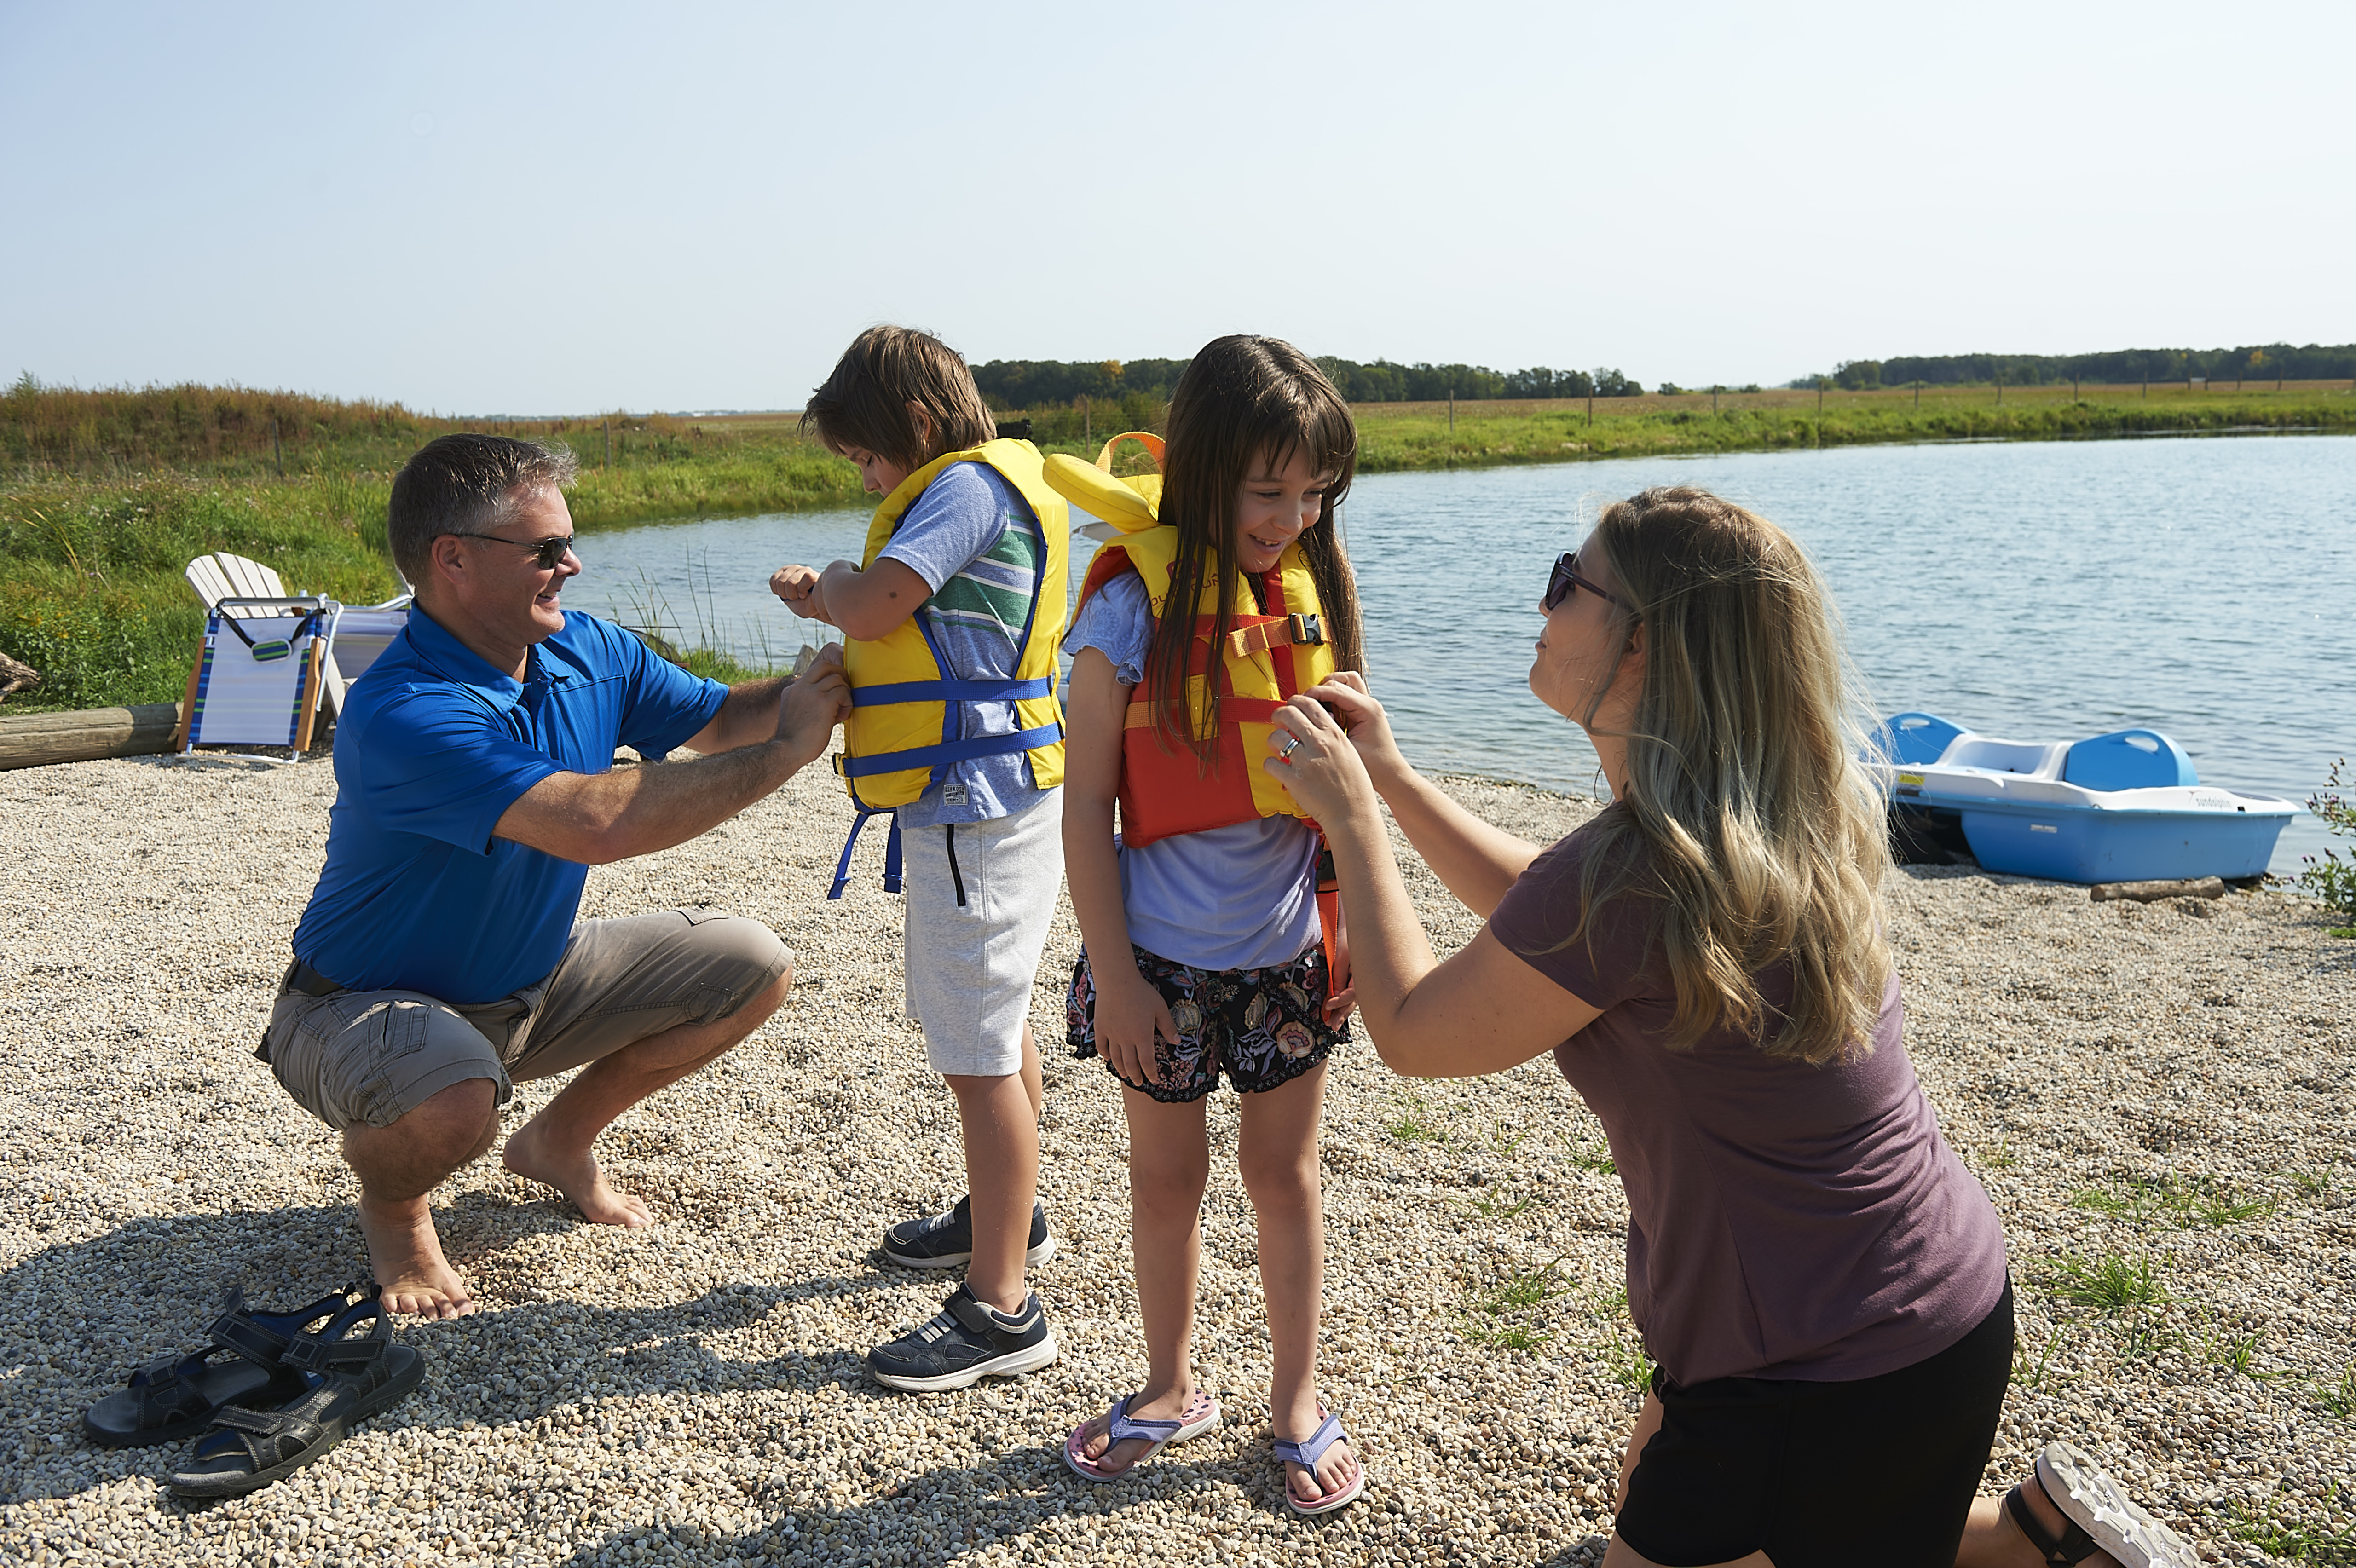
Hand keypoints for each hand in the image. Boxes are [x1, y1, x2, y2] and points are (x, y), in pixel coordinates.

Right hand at [770, 564, 828, 622]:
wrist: (804, 602)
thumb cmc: (809, 605)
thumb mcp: (811, 607)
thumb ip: (811, 601)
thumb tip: (807, 592)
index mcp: (814, 577)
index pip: (808, 577)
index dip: (802, 590)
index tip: (803, 596)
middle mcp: (804, 570)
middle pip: (790, 582)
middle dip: (791, 595)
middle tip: (795, 597)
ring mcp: (793, 569)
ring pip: (780, 582)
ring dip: (783, 593)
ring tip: (789, 595)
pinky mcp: (782, 571)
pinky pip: (772, 580)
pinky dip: (775, 590)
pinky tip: (782, 592)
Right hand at [774, 644, 847, 765]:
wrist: (787, 752)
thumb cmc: (796, 741)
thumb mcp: (799, 714)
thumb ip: (813, 704)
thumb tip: (835, 702)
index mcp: (793, 690)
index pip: (814, 672)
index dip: (829, 680)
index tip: (834, 696)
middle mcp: (801, 687)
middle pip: (825, 665)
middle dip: (840, 674)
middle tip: (844, 693)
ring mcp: (811, 693)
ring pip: (837, 678)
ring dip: (845, 693)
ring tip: (841, 711)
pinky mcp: (823, 702)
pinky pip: (843, 692)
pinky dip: (847, 703)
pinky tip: (842, 716)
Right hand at [1093, 961, 1180, 1089]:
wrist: (1117, 980)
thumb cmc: (1141, 992)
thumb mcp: (1160, 1008)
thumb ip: (1168, 1026)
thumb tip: (1177, 1042)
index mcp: (1142, 1037)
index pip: (1147, 1062)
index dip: (1151, 1074)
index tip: (1154, 1081)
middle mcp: (1126, 1040)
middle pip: (1130, 1064)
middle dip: (1136, 1076)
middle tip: (1139, 1083)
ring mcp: (1111, 1035)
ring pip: (1116, 1058)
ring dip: (1121, 1069)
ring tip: (1125, 1075)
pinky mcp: (1100, 1028)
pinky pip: (1101, 1046)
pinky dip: (1105, 1055)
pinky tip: (1108, 1058)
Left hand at [1265, 694, 1375, 828]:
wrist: (1353, 813)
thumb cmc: (1354, 784)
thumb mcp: (1350, 752)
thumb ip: (1332, 735)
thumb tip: (1314, 724)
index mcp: (1335, 734)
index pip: (1309, 703)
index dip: (1295, 702)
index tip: (1291, 708)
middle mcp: (1320, 744)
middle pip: (1288, 714)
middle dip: (1278, 715)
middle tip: (1278, 722)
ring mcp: (1306, 761)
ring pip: (1276, 737)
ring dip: (1273, 740)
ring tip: (1278, 748)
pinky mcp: (1294, 780)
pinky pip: (1270, 763)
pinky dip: (1271, 764)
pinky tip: (1278, 768)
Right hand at [1304, 671, 1409, 790]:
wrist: (1392, 776)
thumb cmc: (1373, 768)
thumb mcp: (1346, 752)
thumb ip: (1325, 736)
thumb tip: (1299, 730)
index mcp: (1367, 709)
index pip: (1334, 689)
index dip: (1312, 694)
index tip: (1296, 705)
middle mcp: (1369, 703)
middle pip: (1338, 681)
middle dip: (1318, 690)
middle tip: (1303, 707)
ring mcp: (1368, 705)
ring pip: (1344, 682)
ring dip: (1326, 690)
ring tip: (1314, 708)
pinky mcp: (1364, 711)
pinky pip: (1346, 694)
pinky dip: (1333, 698)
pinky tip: (1324, 714)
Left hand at [1322, 922, 1355, 1028]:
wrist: (1354, 929)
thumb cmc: (1346, 939)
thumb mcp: (1341, 956)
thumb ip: (1338, 976)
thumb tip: (1334, 994)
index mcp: (1364, 973)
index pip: (1352, 993)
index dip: (1340, 1001)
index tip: (1328, 1006)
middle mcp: (1365, 979)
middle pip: (1354, 1001)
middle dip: (1342, 1014)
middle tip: (1331, 1026)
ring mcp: (1362, 981)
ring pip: (1353, 1000)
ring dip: (1343, 1013)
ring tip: (1333, 1025)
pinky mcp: (1357, 981)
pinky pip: (1352, 996)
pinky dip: (1345, 1005)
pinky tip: (1338, 1014)